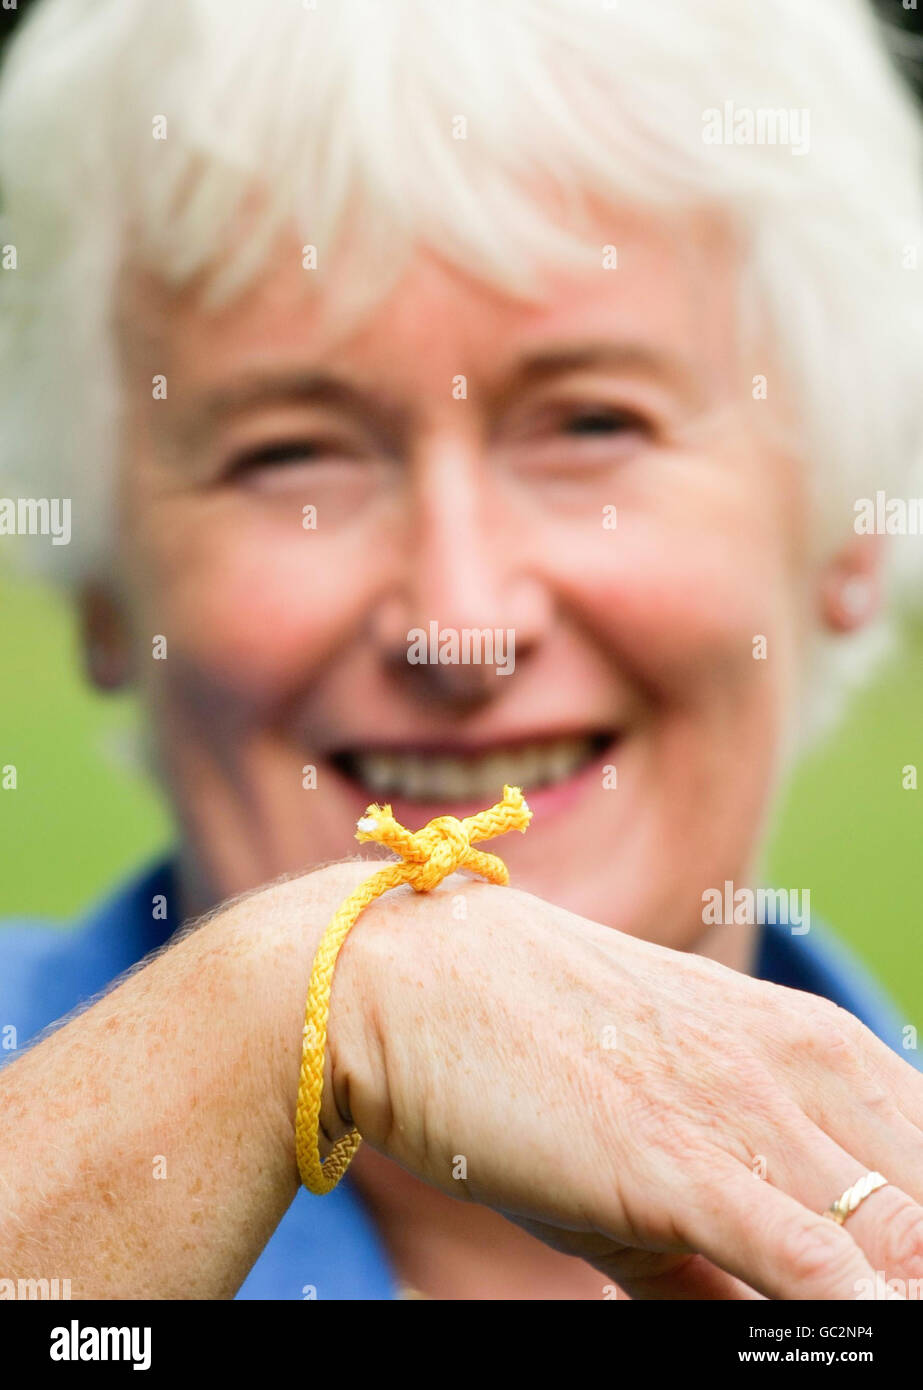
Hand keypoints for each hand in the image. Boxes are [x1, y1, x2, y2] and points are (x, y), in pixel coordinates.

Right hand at [319, 872, 922, 1298]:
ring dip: (908, 1286)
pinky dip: (858, 1307)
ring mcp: (743, 1108)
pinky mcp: (680, 1163)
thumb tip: (796, 1326)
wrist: (398, 981)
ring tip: (883, 1322)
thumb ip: (728, 1254)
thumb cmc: (521, 1060)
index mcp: (808, 1044)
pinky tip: (861, 1327)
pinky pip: (815, 1264)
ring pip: (904, 1236)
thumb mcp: (649, 1148)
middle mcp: (799, 1062)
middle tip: (893, 1308)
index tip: (904, 1280)